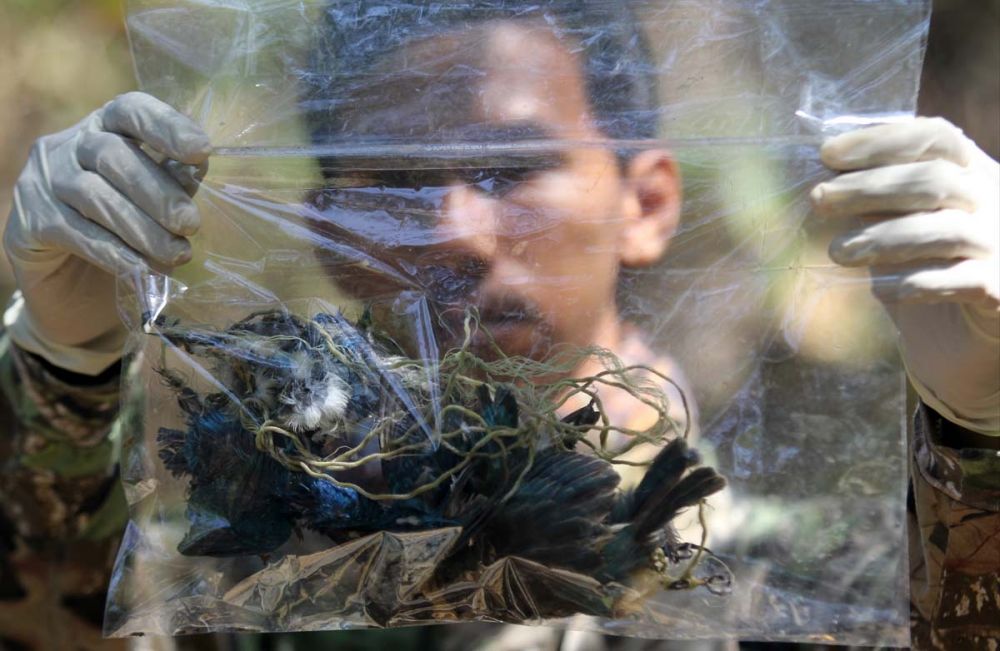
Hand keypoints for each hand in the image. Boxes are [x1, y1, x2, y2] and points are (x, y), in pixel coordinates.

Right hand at [3, 92, 210, 375]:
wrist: (75, 283)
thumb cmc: (127, 231)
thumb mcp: (156, 203)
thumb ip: (174, 182)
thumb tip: (195, 168)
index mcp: (107, 128)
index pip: (131, 110)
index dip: (166, 126)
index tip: (201, 151)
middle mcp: (70, 145)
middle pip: (113, 155)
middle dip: (158, 192)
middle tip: (190, 224)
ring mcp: (44, 180)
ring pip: (95, 196)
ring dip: (143, 229)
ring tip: (176, 254)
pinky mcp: (30, 220)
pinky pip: (76, 233)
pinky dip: (115, 252)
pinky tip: (141, 269)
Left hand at [812, 117, 998, 435]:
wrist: (966, 339)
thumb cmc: (925, 268)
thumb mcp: (899, 224)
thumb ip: (876, 200)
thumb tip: (825, 181)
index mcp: (972, 171)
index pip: (935, 137)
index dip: (881, 140)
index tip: (827, 153)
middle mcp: (995, 200)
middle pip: (936, 180)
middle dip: (870, 187)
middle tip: (818, 199)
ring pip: (948, 231)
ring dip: (884, 238)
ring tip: (837, 251)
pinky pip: (961, 281)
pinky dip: (916, 283)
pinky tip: (881, 290)